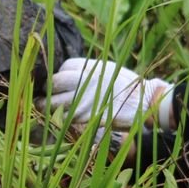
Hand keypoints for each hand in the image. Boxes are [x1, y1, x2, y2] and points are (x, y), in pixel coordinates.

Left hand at [48, 57, 173, 132]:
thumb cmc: (127, 86)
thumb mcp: (108, 70)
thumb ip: (88, 71)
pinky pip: (67, 118)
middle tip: (43, 97)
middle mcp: (85, 80)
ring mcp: (85, 98)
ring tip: (46, 109)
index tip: (57, 84)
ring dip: (50, 107)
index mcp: (90, 67)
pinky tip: (61, 120)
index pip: (63, 68)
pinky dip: (62, 119)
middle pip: (56, 83)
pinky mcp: (88, 116)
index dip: (58, 77)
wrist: (145, 102)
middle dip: (48, 90)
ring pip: (56, 102)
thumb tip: (68, 75)